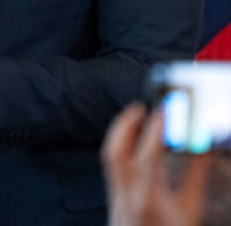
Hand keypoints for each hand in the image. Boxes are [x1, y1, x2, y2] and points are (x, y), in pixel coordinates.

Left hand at [103, 102, 210, 225]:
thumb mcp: (190, 209)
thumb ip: (196, 176)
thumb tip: (205, 146)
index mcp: (149, 200)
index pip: (147, 157)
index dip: (154, 131)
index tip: (163, 109)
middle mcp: (126, 196)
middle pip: (115, 153)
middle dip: (126, 124)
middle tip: (140, 105)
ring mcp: (115, 197)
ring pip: (109, 157)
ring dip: (120, 131)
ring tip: (135, 115)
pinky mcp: (112, 198)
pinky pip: (111, 164)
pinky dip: (120, 145)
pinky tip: (130, 138)